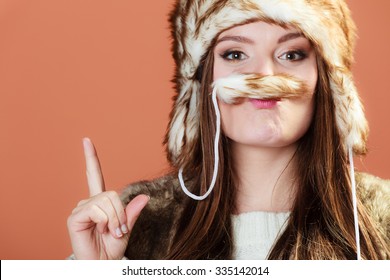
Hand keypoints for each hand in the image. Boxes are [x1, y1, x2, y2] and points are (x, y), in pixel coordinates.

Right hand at [67, 138, 148, 258]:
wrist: (102, 263)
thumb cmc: (111, 247)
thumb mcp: (127, 228)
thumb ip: (133, 212)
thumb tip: (145, 196)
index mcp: (100, 201)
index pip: (94, 175)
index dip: (91, 157)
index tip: (86, 140)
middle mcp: (89, 201)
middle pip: (112, 194)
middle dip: (121, 213)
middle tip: (118, 230)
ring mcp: (81, 208)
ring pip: (106, 201)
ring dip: (115, 219)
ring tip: (110, 231)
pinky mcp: (75, 217)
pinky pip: (97, 209)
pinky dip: (106, 220)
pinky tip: (100, 230)